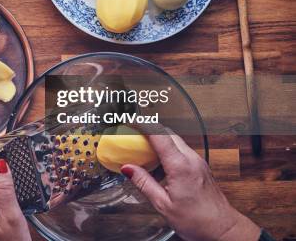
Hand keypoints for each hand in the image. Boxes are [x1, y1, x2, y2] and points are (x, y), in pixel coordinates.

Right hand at [121, 134, 260, 240]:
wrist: (223, 228)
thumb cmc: (197, 220)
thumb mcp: (163, 204)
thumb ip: (144, 183)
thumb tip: (128, 169)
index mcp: (180, 166)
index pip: (159, 135)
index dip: (143, 124)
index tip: (130, 122)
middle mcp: (191, 159)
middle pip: (167, 133)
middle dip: (149, 129)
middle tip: (132, 133)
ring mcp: (197, 161)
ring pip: (174, 140)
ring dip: (158, 139)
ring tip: (142, 148)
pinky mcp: (199, 165)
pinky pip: (180, 149)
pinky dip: (166, 149)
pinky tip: (158, 162)